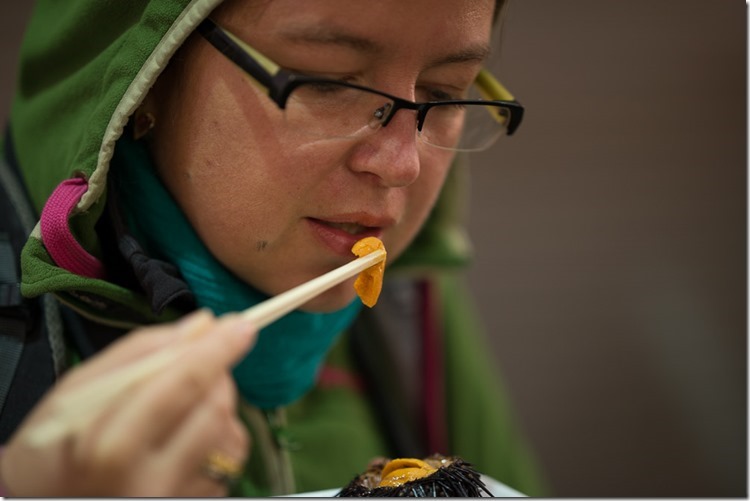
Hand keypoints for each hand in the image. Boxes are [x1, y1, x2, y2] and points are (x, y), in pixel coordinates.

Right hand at [0, 310, 256, 496]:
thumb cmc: (53, 448)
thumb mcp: (78, 390)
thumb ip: (142, 352)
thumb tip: (202, 325)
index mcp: (112, 446)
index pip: (183, 384)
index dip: (218, 349)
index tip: (242, 325)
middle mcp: (150, 482)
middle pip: (216, 409)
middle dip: (218, 373)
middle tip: (201, 361)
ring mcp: (174, 499)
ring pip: (230, 436)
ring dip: (219, 405)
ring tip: (183, 405)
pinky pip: (227, 463)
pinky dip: (217, 437)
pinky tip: (185, 437)